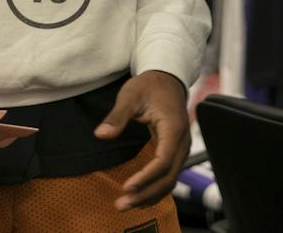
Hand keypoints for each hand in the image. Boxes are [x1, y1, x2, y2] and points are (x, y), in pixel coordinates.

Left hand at [94, 70, 189, 211]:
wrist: (167, 78)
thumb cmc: (150, 85)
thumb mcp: (131, 95)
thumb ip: (117, 116)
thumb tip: (101, 134)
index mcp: (173, 127)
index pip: (163, 160)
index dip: (146, 177)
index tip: (127, 187)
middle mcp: (181, 141)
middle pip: (168, 177)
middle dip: (146, 193)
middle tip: (122, 204)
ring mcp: (181, 148)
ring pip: (171, 180)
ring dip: (150, 195)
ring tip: (127, 204)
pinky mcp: (176, 152)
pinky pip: (169, 176)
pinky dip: (156, 190)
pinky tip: (140, 197)